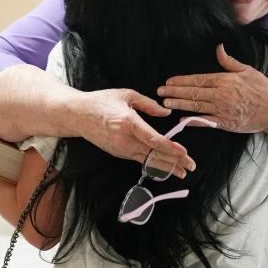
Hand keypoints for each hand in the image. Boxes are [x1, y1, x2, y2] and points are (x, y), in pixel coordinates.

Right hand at [75, 89, 194, 177]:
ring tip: (182, 172)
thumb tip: (166, 113)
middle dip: (174, 162)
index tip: (184, 153)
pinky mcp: (118, 153)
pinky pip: (139, 160)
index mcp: (128, 122)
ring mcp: (120, 149)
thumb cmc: (101, 101)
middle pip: (153, 154)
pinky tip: (165, 169)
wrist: (77, 115)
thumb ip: (148, 104)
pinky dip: (153, 165)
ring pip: (147, 161)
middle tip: (191, 166)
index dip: (170, 148)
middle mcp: (124, 139)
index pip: (153, 139)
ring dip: (166, 167)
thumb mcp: (126, 95)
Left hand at [157, 44, 267, 135]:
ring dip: (178, 104)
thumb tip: (218, 48)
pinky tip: (183, 118)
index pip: (197, 79)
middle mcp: (221, 95)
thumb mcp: (248, 70)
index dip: (181, 81)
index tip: (168, 81)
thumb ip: (229, 61)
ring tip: (165, 103)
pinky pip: (205, 121)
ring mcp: (222, 110)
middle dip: (174, 92)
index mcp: (225, 80)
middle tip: (159, 92)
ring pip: (195, 106)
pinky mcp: (226, 123)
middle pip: (192, 92)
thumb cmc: (264, 89)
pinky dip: (193, 120)